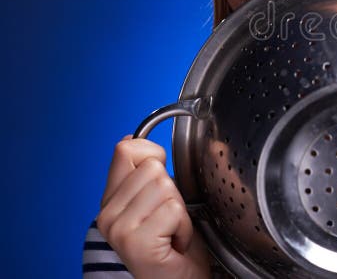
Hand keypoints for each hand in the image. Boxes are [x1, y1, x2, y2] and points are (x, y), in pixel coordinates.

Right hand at [96, 136, 210, 278]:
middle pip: (154, 168)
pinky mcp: (135, 242)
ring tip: (171, 230)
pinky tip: (174, 242)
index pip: (126, 149)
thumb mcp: (154, 201)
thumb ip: (144, 174)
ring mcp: (119, 228)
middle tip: (167, 218)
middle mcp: (107, 214)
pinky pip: (174, 209)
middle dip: (172, 192)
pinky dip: (183, 226)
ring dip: (179, 210)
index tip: (159, 183)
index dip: (153, 156)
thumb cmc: (171, 244)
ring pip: (165, 186)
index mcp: (110, 200)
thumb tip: (134, 138)